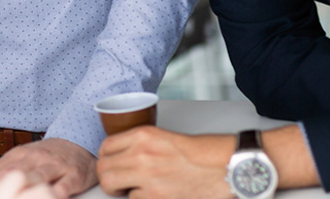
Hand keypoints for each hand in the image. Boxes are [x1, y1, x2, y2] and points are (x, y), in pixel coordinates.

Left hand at [0, 138, 95, 198]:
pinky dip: (55, 194)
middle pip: (14, 175)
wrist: (80, 141)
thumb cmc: (46, 157)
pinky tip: (49, 198)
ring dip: (25, 193)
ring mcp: (55, 165)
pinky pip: (64, 186)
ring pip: (37, 179)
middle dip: (1, 193)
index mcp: (19, 155)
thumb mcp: (21, 159)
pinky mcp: (74, 174)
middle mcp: (35, 158)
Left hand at [97, 128, 234, 198]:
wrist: (226, 168)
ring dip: (119, 190)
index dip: (106, 157)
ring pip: (111, 186)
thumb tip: (120, 157)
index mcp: (144, 135)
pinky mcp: (155, 198)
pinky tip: (154, 194)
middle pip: (103, 169)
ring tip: (132, 188)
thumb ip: (140, 145)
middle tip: (118, 181)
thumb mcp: (165, 137)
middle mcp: (141, 154)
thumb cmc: (202, 153)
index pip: (105, 146)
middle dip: (108, 177)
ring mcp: (147, 178)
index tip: (111, 163)